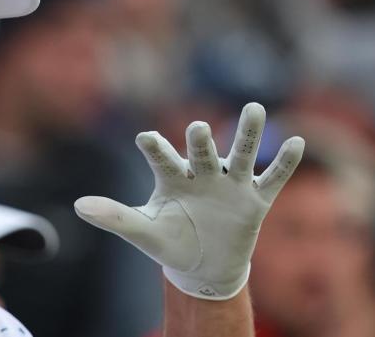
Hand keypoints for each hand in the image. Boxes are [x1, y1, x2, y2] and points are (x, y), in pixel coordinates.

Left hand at [75, 103, 304, 299]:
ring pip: (241, 155)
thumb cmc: (170, 242)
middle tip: (197, 129)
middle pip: (202, 152)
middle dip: (200, 142)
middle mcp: (202, 174)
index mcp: (173, 178)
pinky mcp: (255, 200)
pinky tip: (296, 140)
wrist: (203, 266)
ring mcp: (231, 185)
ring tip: (254, 108)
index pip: (162, 159)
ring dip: (247, 134)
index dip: (154, 149)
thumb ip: (114, 217)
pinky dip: (284, 162)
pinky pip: (272, 178)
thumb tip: (77, 206)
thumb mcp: (143, 232)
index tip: (145, 138)